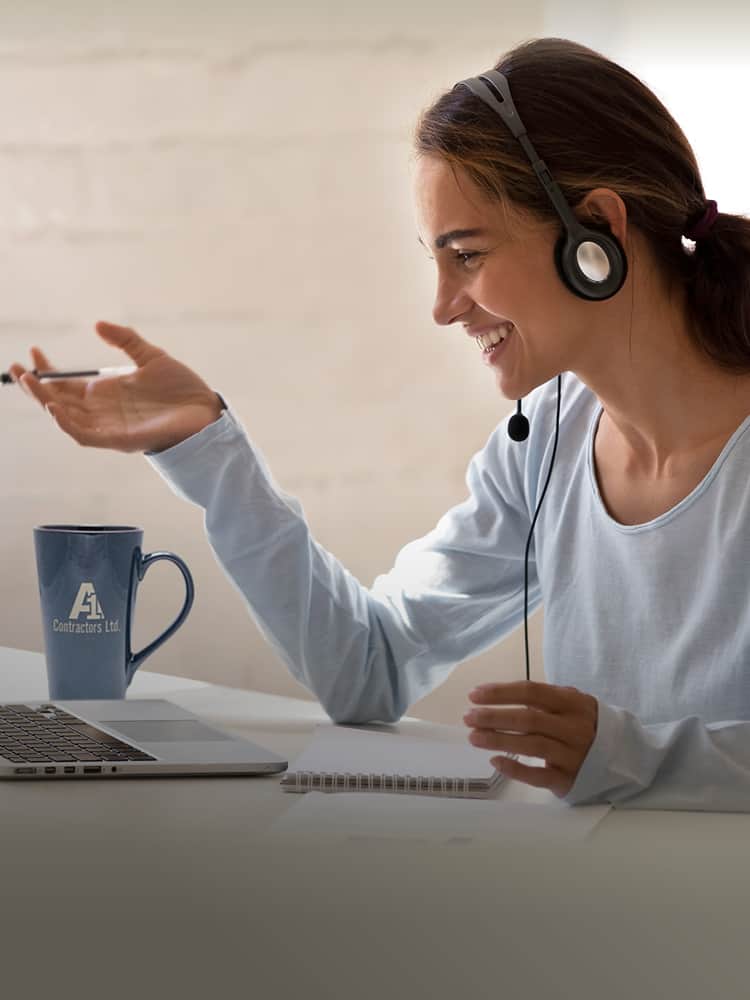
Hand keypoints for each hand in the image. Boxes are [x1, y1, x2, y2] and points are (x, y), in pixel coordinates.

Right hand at [8, 321, 223, 453]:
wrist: (206, 410)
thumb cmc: (182, 389)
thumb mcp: (151, 356)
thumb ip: (125, 340)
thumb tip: (97, 324)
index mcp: (106, 393)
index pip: (66, 384)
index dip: (47, 370)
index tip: (34, 351)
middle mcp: (103, 411)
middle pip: (59, 402)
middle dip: (36, 387)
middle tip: (17, 369)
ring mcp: (109, 427)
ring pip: (67, 419)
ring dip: (46, 403)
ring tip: (32, 383)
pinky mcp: (120, 440)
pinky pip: (86, 436)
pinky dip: (68, 424)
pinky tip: (55, 408)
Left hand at [463, 680, 597, 797]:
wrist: (623, 758)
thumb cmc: (586, 725)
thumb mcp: (573, 703)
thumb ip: (545, 698)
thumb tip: (498, 695)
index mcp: (573, 703)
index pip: (532, 692)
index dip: (500, 692)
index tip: (474, 695)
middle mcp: (574, 728)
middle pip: (528, 719)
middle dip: (494, 716)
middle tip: (468, 717)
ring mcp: (572, 755)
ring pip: (531, 746)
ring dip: (498, 739)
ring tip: (473, 736)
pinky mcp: (568, 780)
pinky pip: (538, 776)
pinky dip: (515, 769)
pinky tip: (494, 760)